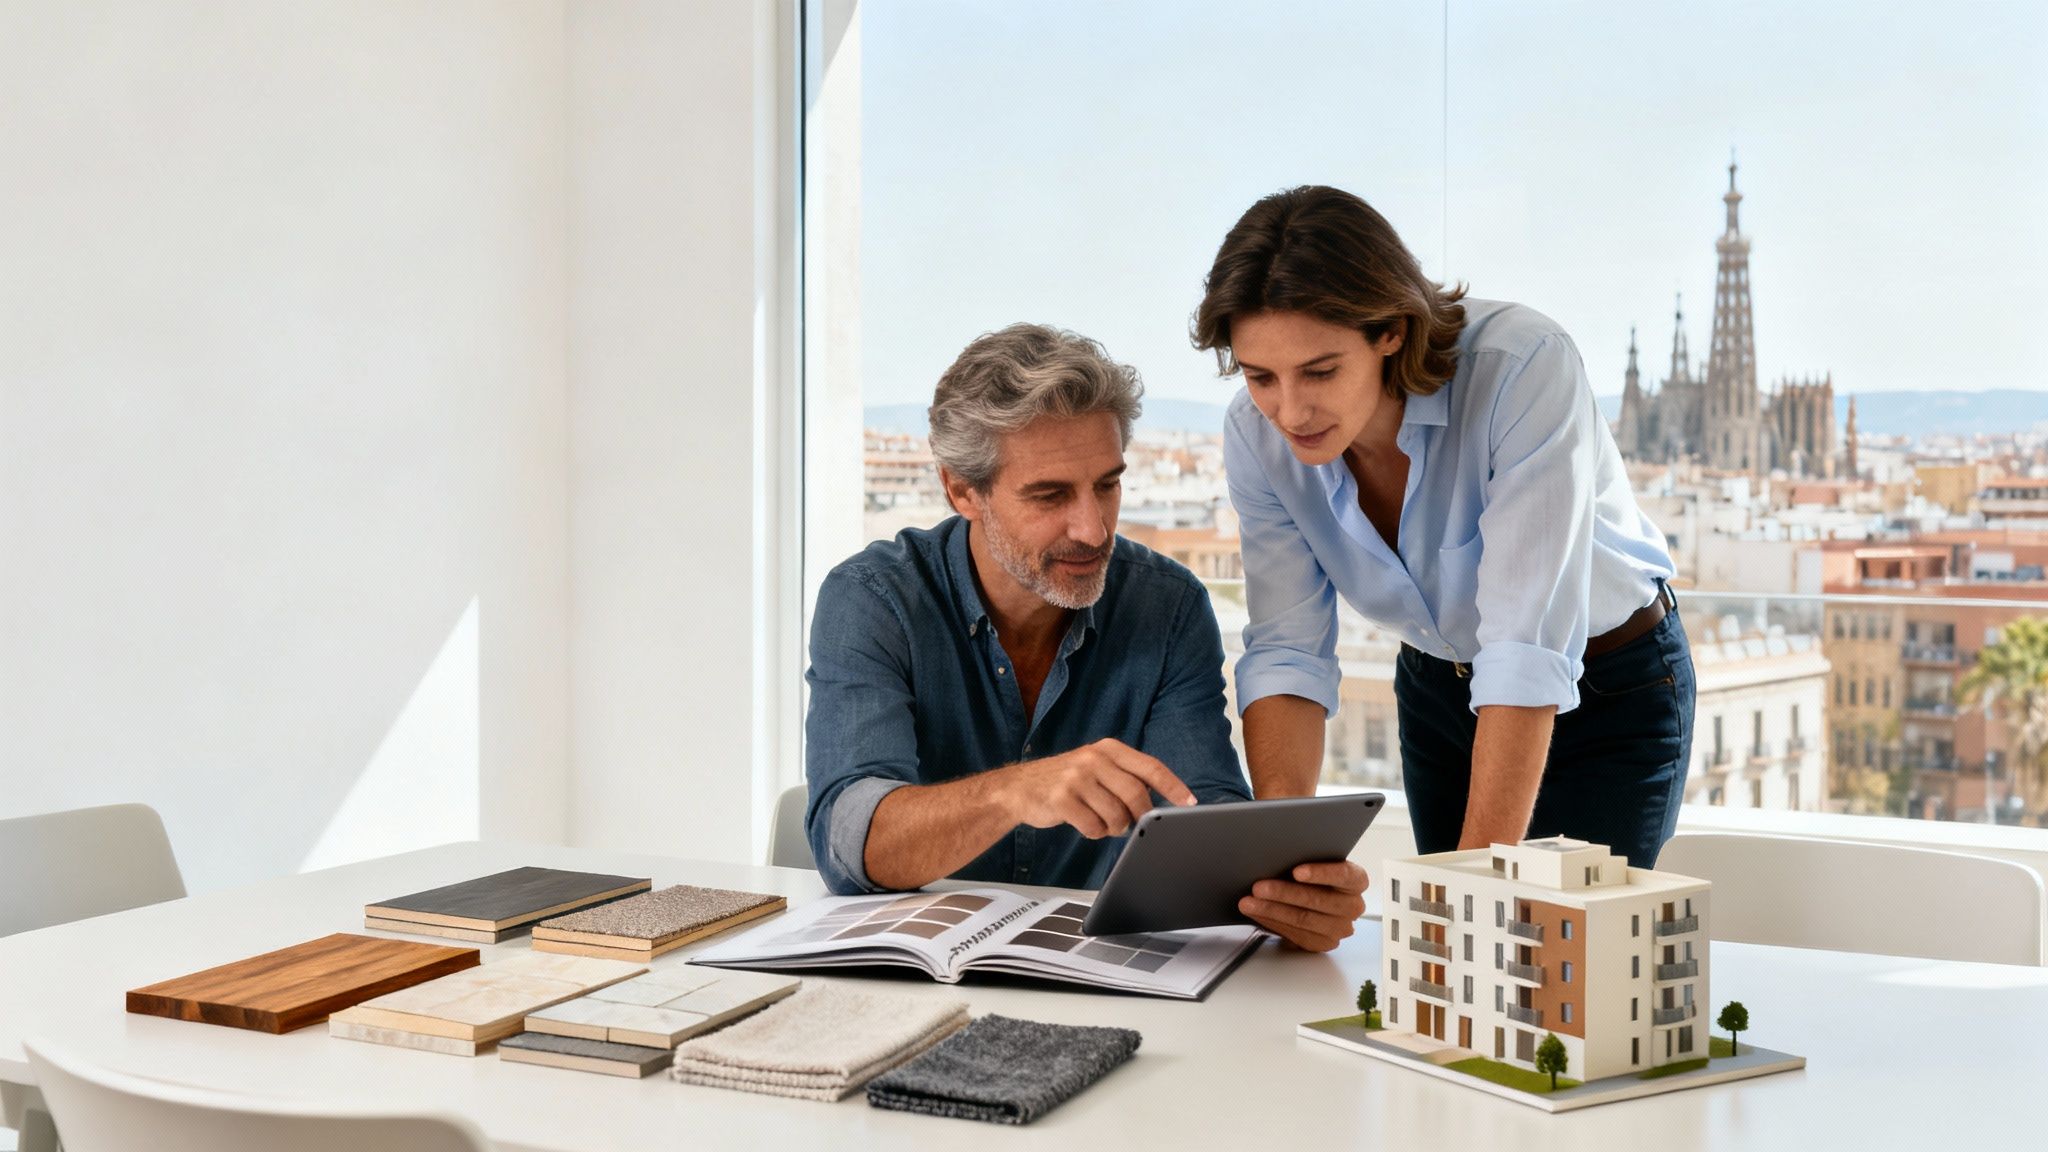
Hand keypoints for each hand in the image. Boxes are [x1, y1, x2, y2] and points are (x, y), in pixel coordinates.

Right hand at [999, 738, 1196, 838]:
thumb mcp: (1095, 767)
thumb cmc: (1065, 782)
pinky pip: (1093, 826)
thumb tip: (1159, 802)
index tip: (1190, 802)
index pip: (1150, 767)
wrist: (1018, 789)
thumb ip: (1124, 778)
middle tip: (1133, 824)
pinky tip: (1086, 825)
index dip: (1173, 786)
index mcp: (1108, 748)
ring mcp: (1076, 777)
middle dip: (1139, 815)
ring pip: (1116, 814)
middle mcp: (1093, 758)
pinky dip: (1095, 833)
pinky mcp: (1061, 799)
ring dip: (1115, 827)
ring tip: (1105, 824)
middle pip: (1136, 794)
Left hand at [1238, 860, 1368, 951]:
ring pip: (1303, 919)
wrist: (1320, 901)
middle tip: (1258, 887)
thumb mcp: (1317, 865)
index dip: (1320, 873)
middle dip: (1284, 893)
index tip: (1296, 872)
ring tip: (1250, 902)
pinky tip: (1258, 914)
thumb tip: (1276, 857)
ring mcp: (1340, 927)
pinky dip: (1273, 922)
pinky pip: (1296, 933)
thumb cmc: (1316, 878)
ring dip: (1272, 910)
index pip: (1343, 875)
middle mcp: (1353, 906)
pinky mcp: (1324, 943)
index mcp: (1356, 880)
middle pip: (1317, 900)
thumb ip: (1305, 862)